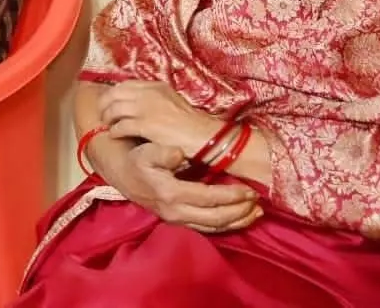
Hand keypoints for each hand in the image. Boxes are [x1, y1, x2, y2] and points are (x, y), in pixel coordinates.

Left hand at [99, 80, 220, 158]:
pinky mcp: (146, 125)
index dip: (113, 93)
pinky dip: (114, 131)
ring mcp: (146, 108)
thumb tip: (138, 102)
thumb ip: (155, 98)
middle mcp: (149, 93)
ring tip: (107, 125)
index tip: (109, 102)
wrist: (204, 137)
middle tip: (103, 114)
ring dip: (108, 118)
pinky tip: (114, 135)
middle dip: (105, 104)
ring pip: (114, 109)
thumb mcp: (173, 102)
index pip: (125, 84)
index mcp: (156, 86)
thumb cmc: (191, 124)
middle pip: (114, 94)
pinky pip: (121, 126)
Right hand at [104, 141, 260, 233]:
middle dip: (240, 212)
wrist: (119, 172)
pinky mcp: (178, 221)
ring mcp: (177, 219)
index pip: (209, 199)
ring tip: (256, 213)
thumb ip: (162, 152)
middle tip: (259, 202)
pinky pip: (206, 228)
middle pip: (216, 218)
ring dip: (236, 222)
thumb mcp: (146, 151)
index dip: (232, 196)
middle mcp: (175, 212)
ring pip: (212, 227)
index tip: (250, 190)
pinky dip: (225, 225)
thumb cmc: (136, 159)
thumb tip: (179, 153)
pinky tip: (238, 218)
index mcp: (171, 194)